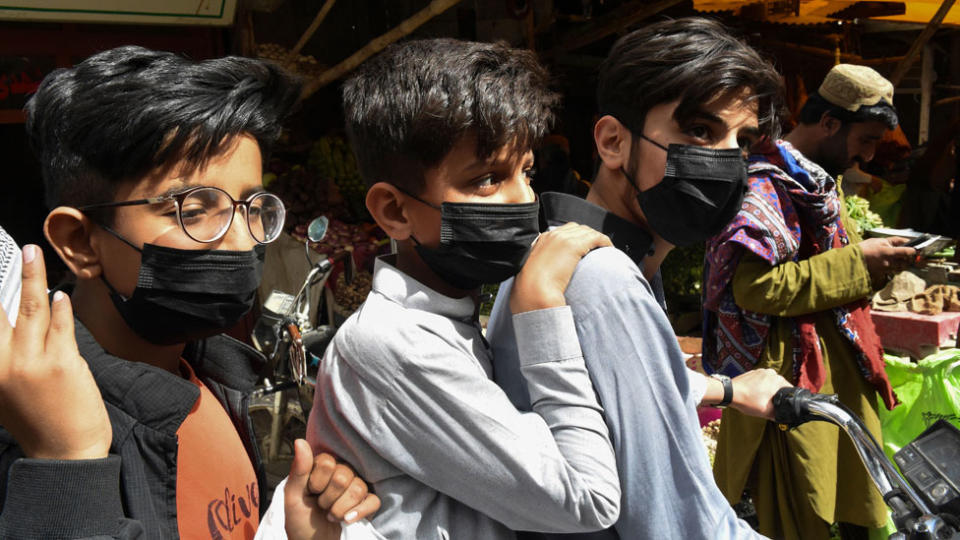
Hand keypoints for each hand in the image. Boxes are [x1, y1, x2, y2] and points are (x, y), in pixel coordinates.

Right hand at [0, 245, 110, 459]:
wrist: (65, 453)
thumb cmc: (37, 422)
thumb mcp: (4, 393)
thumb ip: (2, 361)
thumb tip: (6, 324)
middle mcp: (4, 363)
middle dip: (4, 275)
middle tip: (7, 248)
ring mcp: (33, 361)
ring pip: (32, 307)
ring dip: (33, 275)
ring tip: (31, 251)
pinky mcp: (62, 362)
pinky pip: (61, 324)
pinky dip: (61, 306)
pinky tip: (60, 293)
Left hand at [284, 439, 380, 539]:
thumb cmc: (301, 522)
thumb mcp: (293, 497)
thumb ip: (299, 470)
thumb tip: (299, 441)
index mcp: (324, 467)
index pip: (327, 462)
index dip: (316, 483)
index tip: (310, 493)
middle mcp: (342, 473)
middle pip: (343, 476)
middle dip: (328, 499)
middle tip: (321, 507)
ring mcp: (356, 488)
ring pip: (358, 488)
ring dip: (340, 509)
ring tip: (331, 515)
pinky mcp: (367, 504)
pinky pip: (373, 501)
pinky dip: (359, 513)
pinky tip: (347, 521)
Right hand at [510, 223, 611, 313]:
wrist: (533, 292)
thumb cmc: (532, 289)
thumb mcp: (534, 272)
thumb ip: (543, 266)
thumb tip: (550, 273)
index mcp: (541, 240)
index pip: (563, 231)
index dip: (575, 237)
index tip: (583, 246)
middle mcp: (552, 235)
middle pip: (576, 228)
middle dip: (587, 236)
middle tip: (595, 248)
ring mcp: (563, 238)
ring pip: (587, 231)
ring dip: (596, 239)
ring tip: (604, 249)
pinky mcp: (574, 245)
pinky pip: (596, 238)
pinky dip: (604, 241)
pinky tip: (609, 248)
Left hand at [728, 369, 791, 419]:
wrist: (729, 392)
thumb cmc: (747, 401)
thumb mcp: (766, 412)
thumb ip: (778, 414)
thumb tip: (784, 417)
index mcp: (778, 380)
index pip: (790, 391)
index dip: (787, 400)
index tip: (781, 406)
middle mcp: (771, 373)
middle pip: (780, 387)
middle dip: (776, 396)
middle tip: (768, 404)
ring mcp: (761, 371)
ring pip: (770, 384)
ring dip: (767, 391)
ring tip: (759, 399)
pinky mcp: (753, 372)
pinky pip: (761, 381)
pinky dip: (759, 387)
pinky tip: (753, 394)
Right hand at [859, 237, 915, 281]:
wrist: (852, 260)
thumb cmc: (865, 248)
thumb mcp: (879, 240)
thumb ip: (893, 241)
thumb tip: (905, 241)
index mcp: (889, 252)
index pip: (907, 252)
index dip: (913, 250)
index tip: (914, 249)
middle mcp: (889, 262)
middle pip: (906, 262)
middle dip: (908, 259)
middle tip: (906, 254)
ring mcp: (886, 269)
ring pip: (900, 268)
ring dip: (901, 264)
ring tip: (896, 259)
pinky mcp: (882, 274)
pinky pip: (892, 271)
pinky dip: (893, 267)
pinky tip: (888, 263)